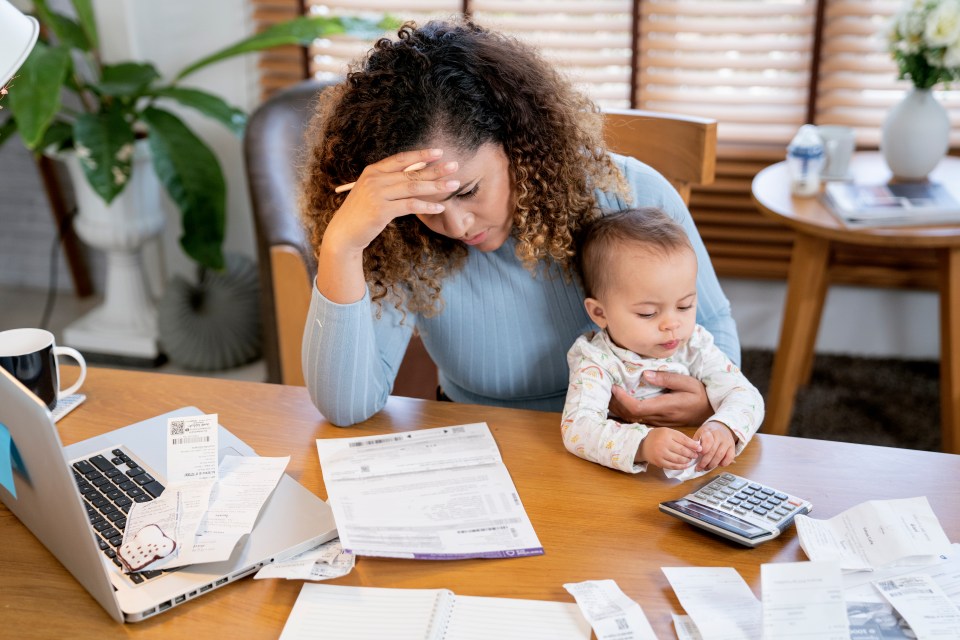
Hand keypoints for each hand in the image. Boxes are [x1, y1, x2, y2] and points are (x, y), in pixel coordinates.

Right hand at [324, 148, 461, 251]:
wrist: (344, 232)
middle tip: (454, 166)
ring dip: (436, 186)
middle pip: (411, 172)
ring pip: (413, 187)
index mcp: (373, 171)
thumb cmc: (362, 212)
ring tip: (453, 184)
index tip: (439, 152)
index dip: (421, 154)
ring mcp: (377, 194)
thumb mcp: (372, 192)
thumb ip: (389, 182)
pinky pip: (410, 206)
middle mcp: (375, 179)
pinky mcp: (381, 210)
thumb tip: (417, 174)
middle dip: (435, 169)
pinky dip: (427, 206)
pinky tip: (440, 206)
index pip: (401, 159)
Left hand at [610, 370, 712, 427]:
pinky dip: (626, 412)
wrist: (710, 412)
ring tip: (610, 394)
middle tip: (607, 388)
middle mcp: (659, 418)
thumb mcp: (688, 382)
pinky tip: (620, 403)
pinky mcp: (658, 423)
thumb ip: (667, 378)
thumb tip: (645, 375)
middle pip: (630, 416)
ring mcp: (658, 422)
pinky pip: (637, 420)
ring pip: (632, 419)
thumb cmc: (700, 395)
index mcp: (666, 407)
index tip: (615, 387)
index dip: (622, 400)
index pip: (637, 408)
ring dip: (619, 408)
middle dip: (616, 404)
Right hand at [636, 428, 700, 469]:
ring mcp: (660, 454)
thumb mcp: (668, 432)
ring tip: (690, 459)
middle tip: (695, 455)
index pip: (684, 440)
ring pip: (678, 459)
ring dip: (687, 460)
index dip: (693, 445)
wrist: (642, 444)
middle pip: (682, 450)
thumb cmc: (658, 437)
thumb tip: (695, 445)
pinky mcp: (659, 462)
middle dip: (691, 454)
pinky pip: (672, 466)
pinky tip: (685, 465)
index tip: (700, 448)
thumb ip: (681, 437)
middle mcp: (663, 443)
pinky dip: (681, 466)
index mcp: (667, 434)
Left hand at [693, 421, 735, 470]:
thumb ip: (695, 443)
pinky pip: (730, 457)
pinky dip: (723, 463)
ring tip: (706, 468)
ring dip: (712, 464)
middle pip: (713, 451)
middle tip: (699, 468)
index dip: (703, 450)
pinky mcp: (733, 446)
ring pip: (720, 455)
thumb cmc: (707, 433)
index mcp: (709, 431)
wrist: (721, 426)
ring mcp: (727, 441)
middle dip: (705, 462)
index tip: (697, 456)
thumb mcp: (699, 434)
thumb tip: (691, 454)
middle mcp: (719, 436)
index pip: (708, 441)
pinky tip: (718, 464)